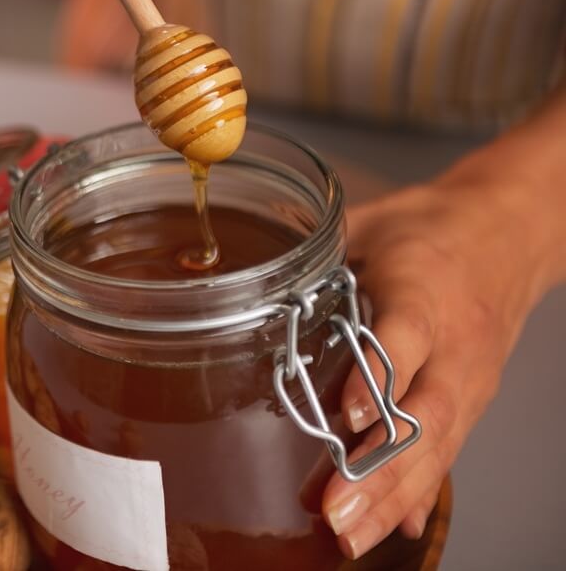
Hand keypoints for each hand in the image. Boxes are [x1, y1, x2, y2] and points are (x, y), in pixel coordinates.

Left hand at [322, 170, 554, 557]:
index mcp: (422, 291)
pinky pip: (447, 451)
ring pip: (437, 446)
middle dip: (377, 470)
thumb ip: (317, 257)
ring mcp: (469, 378)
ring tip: (351, 537)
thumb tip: (250, 281)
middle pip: (422, 415)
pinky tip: (395, 529)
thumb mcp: (368, 223)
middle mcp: (453, 344)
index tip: (346, 418)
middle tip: (335, 511)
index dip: (375, 379)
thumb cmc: (430, 227)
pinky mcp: (474, 398)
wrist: (510, 229)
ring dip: (393, 497)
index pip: (403, 340)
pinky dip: (420, 493)